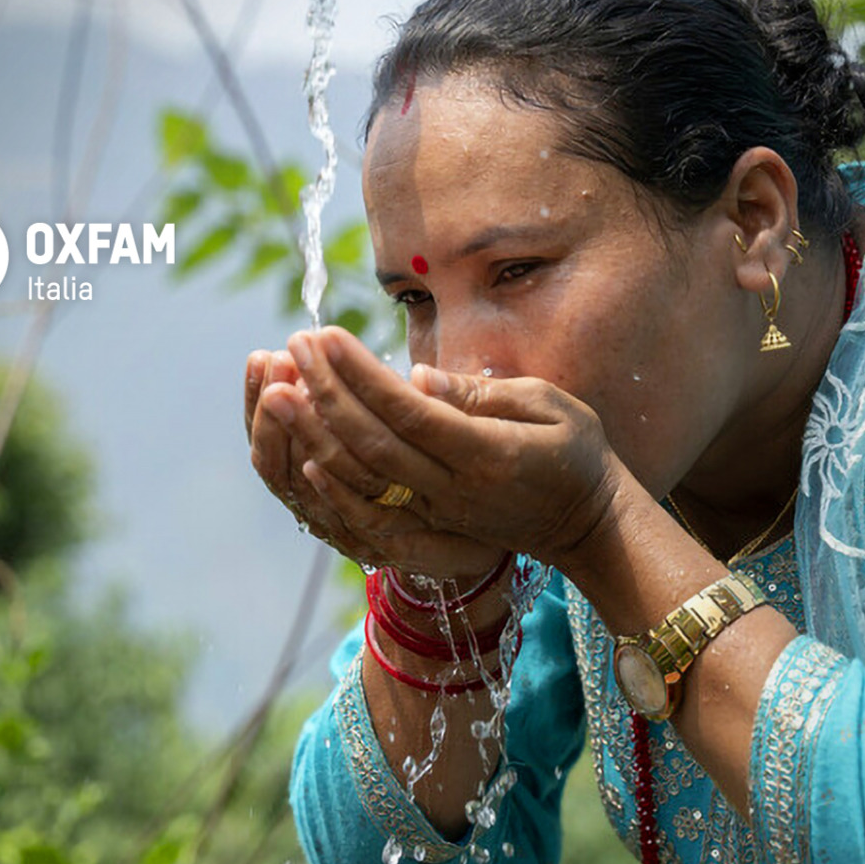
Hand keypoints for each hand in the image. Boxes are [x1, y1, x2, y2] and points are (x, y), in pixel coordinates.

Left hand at [279, 327, 622, 568]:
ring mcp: (440, 514)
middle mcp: (455, 490)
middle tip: (293, 343)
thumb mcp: (551, 406)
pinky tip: (302, 454)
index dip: (361, 375)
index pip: (409, 412)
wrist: (587, 524)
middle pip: (375, 442)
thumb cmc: (576, 451)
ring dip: (317, 433)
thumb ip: (483, 394)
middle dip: (326, 391)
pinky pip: (372, 513)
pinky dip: (335, 488)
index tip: (325, 335)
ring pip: (364, 477)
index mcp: (488, 454)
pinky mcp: (431, 528)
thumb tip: (417, 376)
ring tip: (277, 388)